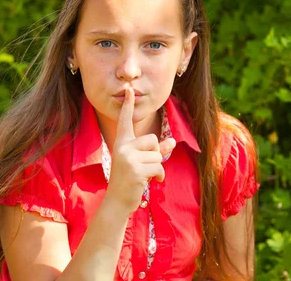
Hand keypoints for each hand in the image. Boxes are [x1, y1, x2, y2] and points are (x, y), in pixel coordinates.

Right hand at [104, 87, 175, 214]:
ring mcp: (128, 158)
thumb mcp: (142, 162)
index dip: (128, 105)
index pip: (126, 121)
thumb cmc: (130, 180)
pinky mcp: (136, 169)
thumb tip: (172, 140)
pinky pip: (159, 167)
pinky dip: (159, 176)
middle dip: (155, 155)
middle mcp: (123, 147)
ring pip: (158, 156)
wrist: (117, 202)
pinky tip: (150, 182)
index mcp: (122, 143)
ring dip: (156, 168)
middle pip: (153, 140)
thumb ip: (157, 150)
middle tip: (143, 168)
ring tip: (144, 177)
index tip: (130, 89)